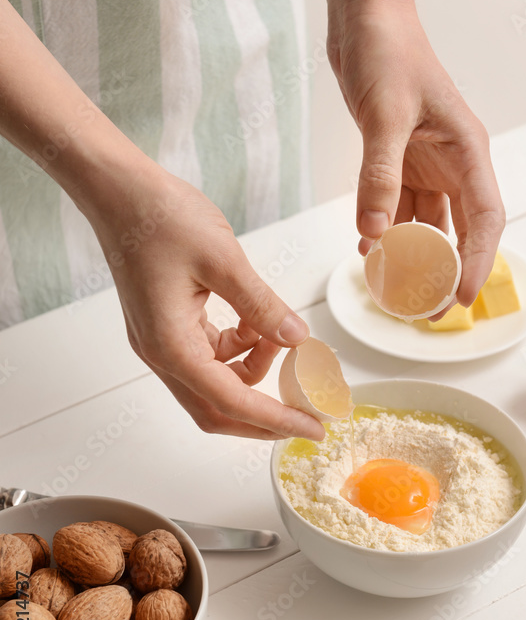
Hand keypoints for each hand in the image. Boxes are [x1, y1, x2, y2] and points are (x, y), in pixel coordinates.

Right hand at [83, 163, 325, 440]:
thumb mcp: (223, 260)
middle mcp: (161, 352)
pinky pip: (210, 354)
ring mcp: (162, 339)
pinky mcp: (168, 324)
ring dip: (253, 368)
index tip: (310, 428)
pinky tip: (255, 320)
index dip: (274, 419)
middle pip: (216, 409)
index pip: (229, 402)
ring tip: (277, 333)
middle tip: (306, 411)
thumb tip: (296, 338)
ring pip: (215, 381)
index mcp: (170, 345)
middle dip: (263, 414)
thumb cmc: (159, 218)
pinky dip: (240, 346)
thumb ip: (261, 306)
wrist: (120, 191)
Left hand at [327, 0, 504, 307]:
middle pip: (460, 229)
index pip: (485, 217)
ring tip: (393, 287)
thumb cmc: (388, 50)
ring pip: (426, 221)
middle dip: (445, 271)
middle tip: (427, 309)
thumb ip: (379, 175)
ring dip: (411, 253)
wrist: (365, 16)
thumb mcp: (384, 114)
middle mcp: (453, 161)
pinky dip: (385, 229)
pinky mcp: (399, 158)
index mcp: (468, 150)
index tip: (460, 298)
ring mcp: (426, 161)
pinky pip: (398, 204)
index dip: (477, 261)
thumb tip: (374, 234)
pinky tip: (367, 248)